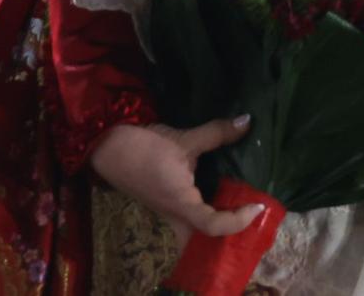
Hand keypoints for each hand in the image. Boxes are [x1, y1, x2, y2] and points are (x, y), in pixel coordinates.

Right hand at [88, 116, 265, 245]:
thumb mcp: (182, 139)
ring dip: (217, 225)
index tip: (258, 204)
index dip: (239, 220)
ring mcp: (169, 212)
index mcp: (182, 205)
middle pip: (205, 242)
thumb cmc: (143, 148)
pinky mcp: (165, 202)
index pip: (215, 226)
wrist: (105, 146)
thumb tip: (247, 121)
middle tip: (252, 220)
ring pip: (197, 231)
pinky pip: (190, 216)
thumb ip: (216, 133)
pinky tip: (217, 194)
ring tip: (242, 209)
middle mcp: (176, 215)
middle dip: (228, 238)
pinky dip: (207, 210)